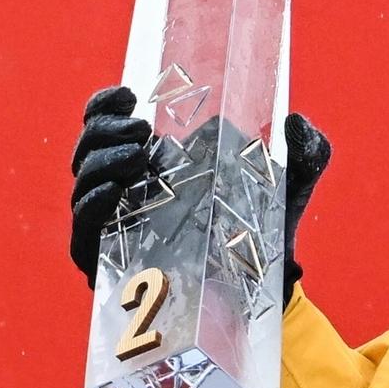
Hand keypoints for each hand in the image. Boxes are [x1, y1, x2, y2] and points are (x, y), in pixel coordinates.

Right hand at [67, 89, 327, 288]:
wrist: (265, 291)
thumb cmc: (267, 229)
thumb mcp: (289, 185)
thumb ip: (306, 150)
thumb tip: (295, 122)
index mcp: (149, 160)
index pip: (105, 122)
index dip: (105, 105)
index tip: (129, 95)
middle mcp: (123, 189)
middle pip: (88, 149)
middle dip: (105, 131)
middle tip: (141, 130)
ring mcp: (113, 225)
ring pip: (83, 184)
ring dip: (101, 162)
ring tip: (137, 156)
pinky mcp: (106, 262)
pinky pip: (84, 230)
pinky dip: (93, 205)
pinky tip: (113, 192)